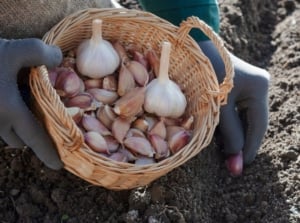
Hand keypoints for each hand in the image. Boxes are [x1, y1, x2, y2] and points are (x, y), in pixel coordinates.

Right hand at [0, 38, 62, 169]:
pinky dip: (5, 117)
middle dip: (31, 134)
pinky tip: (5, 96)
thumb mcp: (13, 49)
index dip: (48, 153)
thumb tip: (58, 58)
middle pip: (20, 139)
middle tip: (41, 119)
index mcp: (9, 110)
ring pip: (5, 133)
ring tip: (21, 104)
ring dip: (15, 126)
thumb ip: (40, 53)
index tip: (58, 166)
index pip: (35, 138)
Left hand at [198, 41, 269, 169]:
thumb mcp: (218, 105)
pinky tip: (220, 136)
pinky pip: (234, 110)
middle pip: (252, 122)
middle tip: (232, 164)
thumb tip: (237, 159)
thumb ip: (229, 132)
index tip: (241, 167)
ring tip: (225, 154)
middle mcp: (257, 85)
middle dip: (241, 143)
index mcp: (259, 87)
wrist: (189, 46)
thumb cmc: (202, 72)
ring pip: (242, 118)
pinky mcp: (234, 85)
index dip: (250, 148)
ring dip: (234, 135)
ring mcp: (246, 84)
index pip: (258, 125)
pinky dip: (228, 124)